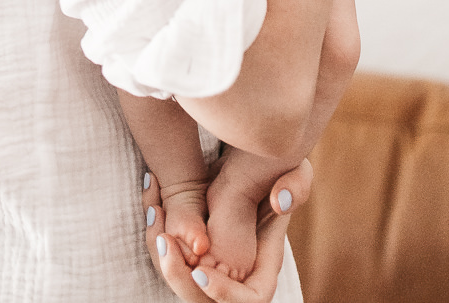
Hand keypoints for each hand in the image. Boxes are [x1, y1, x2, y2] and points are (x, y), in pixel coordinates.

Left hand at [143, 163, 305, 297]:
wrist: (243, 159)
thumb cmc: (275, 169)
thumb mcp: (293, 171)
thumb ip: (295, 186)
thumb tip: (279, 202)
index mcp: (264, 264)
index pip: (251, 301)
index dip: (225, 295)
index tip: (200, 272)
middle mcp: (237, 272)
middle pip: (205, 300)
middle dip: (179, 278)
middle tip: (165, 243)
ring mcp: (213, 263)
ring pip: (182, 281)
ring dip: (162, 257)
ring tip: (155, 212)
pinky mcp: (192, 250)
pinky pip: (170, 259)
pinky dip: (156, 237)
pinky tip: (153, 203)